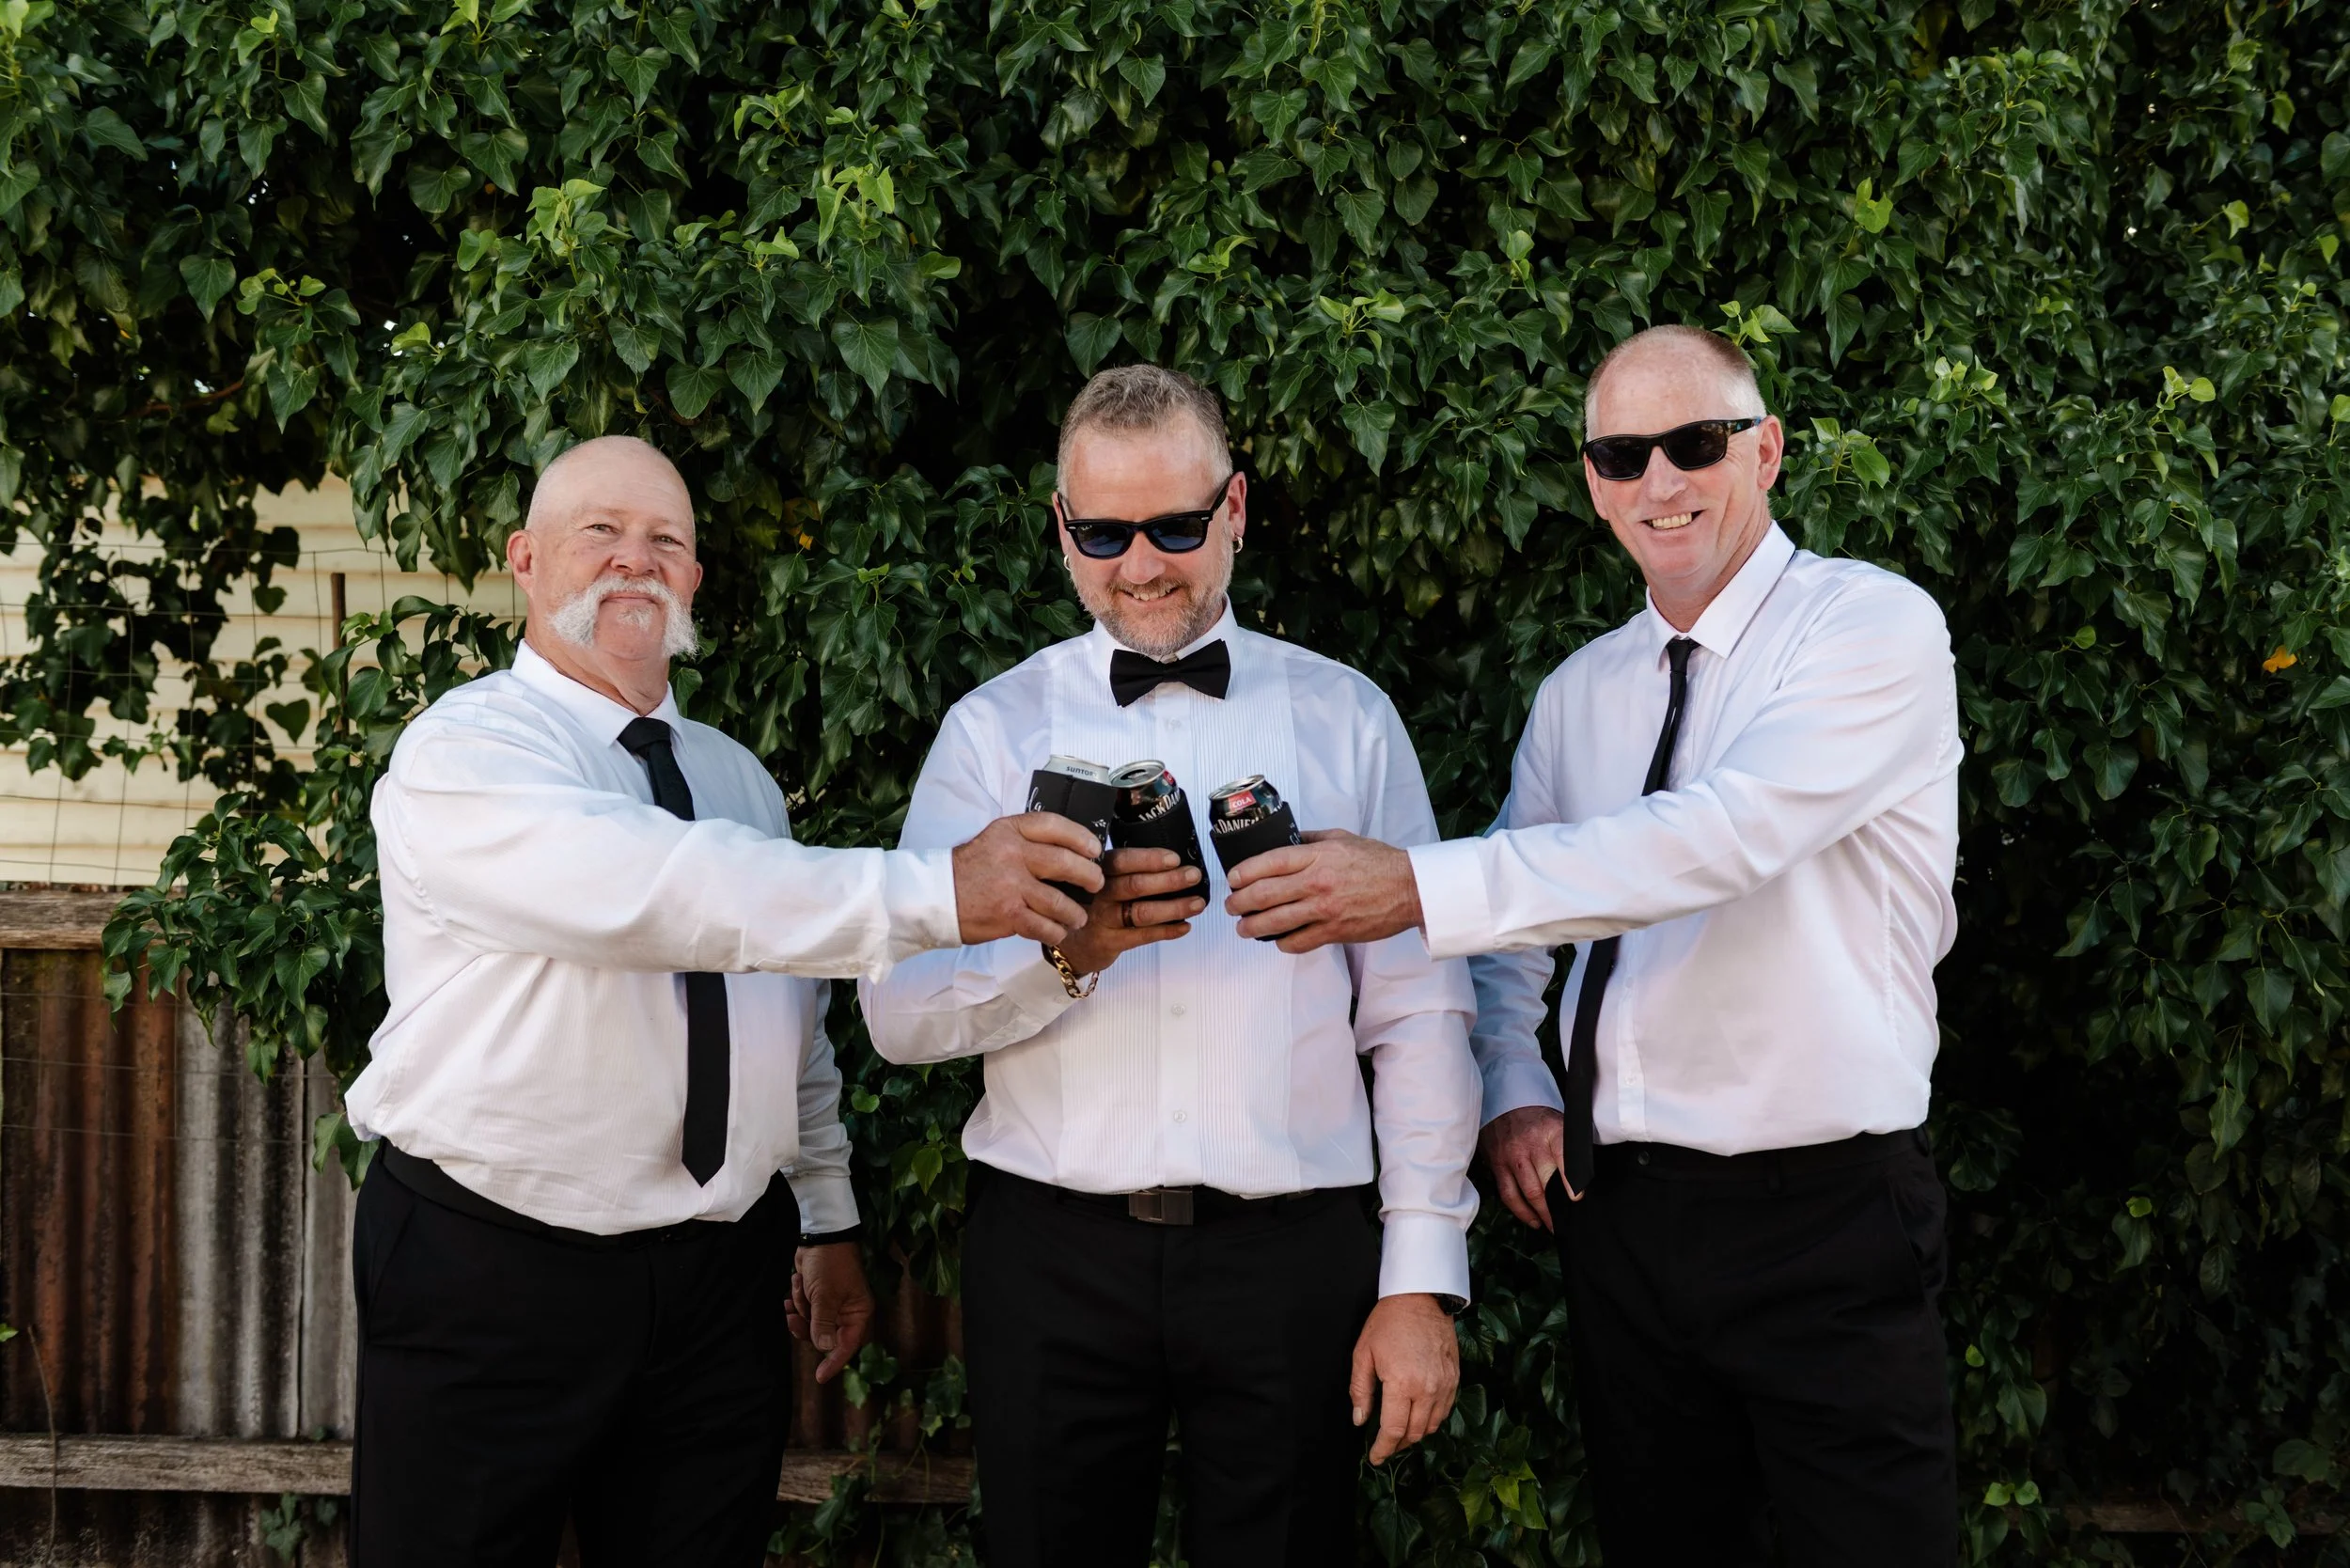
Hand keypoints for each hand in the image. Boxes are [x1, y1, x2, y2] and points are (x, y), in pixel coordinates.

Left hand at [787, 1241, 876, 1383]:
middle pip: (824, 1336)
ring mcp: (831, 1305)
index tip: (819, 1377)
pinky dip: (798, 1299)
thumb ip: (823, 1324)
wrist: (821, 1236)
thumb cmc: (830, 1265)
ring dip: (801, 1307)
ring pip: (811, 1323)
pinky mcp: (818, 1297)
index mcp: (857, 1313)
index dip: (834, 1362)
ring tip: (800, 1286)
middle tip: (794, 1317)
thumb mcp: (825, 1296)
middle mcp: (847, 1312)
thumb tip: (823, 1348)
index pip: (847, 1345)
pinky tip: (797, 1284)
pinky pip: (805, 1310)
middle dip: (807, 1325)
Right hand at [952, 813, 1103, 945]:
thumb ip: (1026, 841)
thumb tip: (1070, 849)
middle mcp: (1012, 855)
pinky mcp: (1008, 914)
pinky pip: (1045, 926)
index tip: (1094, 849)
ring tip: (1078, 917)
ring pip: (1059, 901)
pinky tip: (1057, 931)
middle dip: (1088, 876)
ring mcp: (1010, 886)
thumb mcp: (994, 840)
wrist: (934, 897)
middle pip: (1065, 862)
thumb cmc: (968, 870)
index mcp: (1009, 831)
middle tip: (1095, 884)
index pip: (1054, 826)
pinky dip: (1056, 932)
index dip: (1081, 837)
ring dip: (1075, 912)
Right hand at [1050, 847, 1206, 975]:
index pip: (1122, 861)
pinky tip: (1185, 926)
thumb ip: (1128, 870)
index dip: (1149, 859)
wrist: (1072, 942)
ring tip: (1197, 903)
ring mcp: (1103, 919)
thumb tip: (1174, 863)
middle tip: (1193, 876)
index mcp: (1099, 872)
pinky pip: (1142, 936)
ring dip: (1174, 907)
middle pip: (1134, 885)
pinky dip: (1167, 931)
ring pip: (1141, 912)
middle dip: (1168, 880)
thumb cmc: (1096, 904)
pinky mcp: (1109, 942)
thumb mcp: (1104, 880)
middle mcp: (1098, 894)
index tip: (1174, 858)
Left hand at [1223, 829, 1423, 952]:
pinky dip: (1282, 942)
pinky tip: (1277, 939)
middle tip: (1231, 905)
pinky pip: (1297, 942)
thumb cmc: (1378, 862)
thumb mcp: (1341, 838)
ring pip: (1274, 923)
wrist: (1409, 888)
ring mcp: (1324, 910)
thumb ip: (1310, 839)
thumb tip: (1284, 839)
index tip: (1233, 879)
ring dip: (1251, 927)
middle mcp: (1316, 883)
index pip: (1268, 863)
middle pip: (1263, 895)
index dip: (1243, 873)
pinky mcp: (1334, 932)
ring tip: (1243, 927)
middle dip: (1239, 902)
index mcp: (1317, 856)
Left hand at [1350, 1293, 1459, 1465]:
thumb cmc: (1388, 1321)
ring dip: (1415, 1434)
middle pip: (1415, 1433)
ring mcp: (1445, 1384)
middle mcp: (1427, 1388)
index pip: (1394, 1430)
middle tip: (1384, 1446)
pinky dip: (1431, 1420)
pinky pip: (1445, 1410)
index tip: (1375, 1457)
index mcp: (1402, 1383)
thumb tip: (1360, 1420)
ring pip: (1432, 1425)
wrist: (1421, 1297)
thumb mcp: (1364, 1353)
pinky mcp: (1455, 1378)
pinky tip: (1419, 1416)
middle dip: (1398, 1445)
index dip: (1383, 1449)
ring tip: (1400, 1434)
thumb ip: (1361, 1390)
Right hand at [1480, 1105, 1569, 1228]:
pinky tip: (1533, 1220)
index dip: (1570, 1179)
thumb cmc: (1537, 1117)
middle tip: (1568, 1222)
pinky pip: (1509, 1194)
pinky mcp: (1497, 1165)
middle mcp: (1530, 1144)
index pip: (1563, 1156)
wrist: (1503, 1101)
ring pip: (1528, 1191)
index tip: (1577, 1198)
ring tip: (1552, 1226)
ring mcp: (1511, 1155)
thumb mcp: (1558, 1121)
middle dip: (1557, 1205)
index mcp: (1551, 1130)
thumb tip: (1586, 1172)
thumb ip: (1570, 1145)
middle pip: (1545, 1180)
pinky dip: (1521, 1211)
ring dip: (1542, 1213)